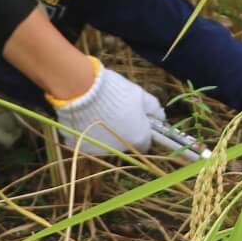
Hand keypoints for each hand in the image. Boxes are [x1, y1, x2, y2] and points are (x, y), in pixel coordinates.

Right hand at [48, 58, 164, 155]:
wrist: (82, 90)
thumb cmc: (115, 91)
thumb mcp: (140, 94)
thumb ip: (153, 108)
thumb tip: (161, 116)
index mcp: (138, 138)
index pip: (146, 142)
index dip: (142, 130)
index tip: (137, 119)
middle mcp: (120, 149)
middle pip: (125, 143)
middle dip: (124, 131)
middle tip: (117, 112)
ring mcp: (99, 150)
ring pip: (106, 144)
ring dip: (106, 133)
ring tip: (99, 112)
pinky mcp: (81, 147)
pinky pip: (88, 141)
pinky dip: (89, 132)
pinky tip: (86, 117)